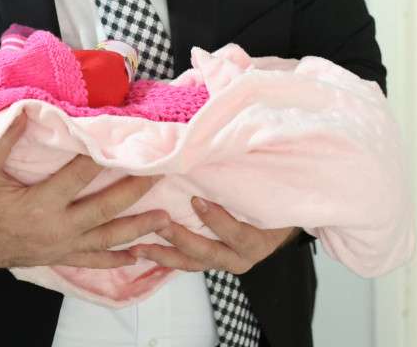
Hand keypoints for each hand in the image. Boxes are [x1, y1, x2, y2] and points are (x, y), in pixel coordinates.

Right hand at [0, 114, 168, 268]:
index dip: (103, 157)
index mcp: (39, 205)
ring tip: (165, 219)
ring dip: (137, 229)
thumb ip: (3, 139)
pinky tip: (139, 256)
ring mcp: (59, 247)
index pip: (79, 176)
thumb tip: (24, 109)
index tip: (127, 142)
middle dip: (135, 192)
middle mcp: (56, 229)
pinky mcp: (58, 257)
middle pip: (105, 209)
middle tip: (161, 175)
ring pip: (106, 239)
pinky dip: (117, 260)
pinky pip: (93, 262)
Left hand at [129, 197, 295, 274]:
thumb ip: (243, 181)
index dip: (216, 220)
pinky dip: (164, 256)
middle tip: (159, 223)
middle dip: (181, 238)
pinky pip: (186, 263)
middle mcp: (239, 258)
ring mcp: (222, 262)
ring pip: (191, 263)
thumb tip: (217, 152)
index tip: (196, 200)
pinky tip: (142, 248)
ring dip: (164, 254)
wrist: (278, 221)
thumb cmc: (267, 199)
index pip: (236, 234)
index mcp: (256, 242)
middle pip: (208, 253)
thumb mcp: (262, 191)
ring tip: (138, 246)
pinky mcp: (209, 263)